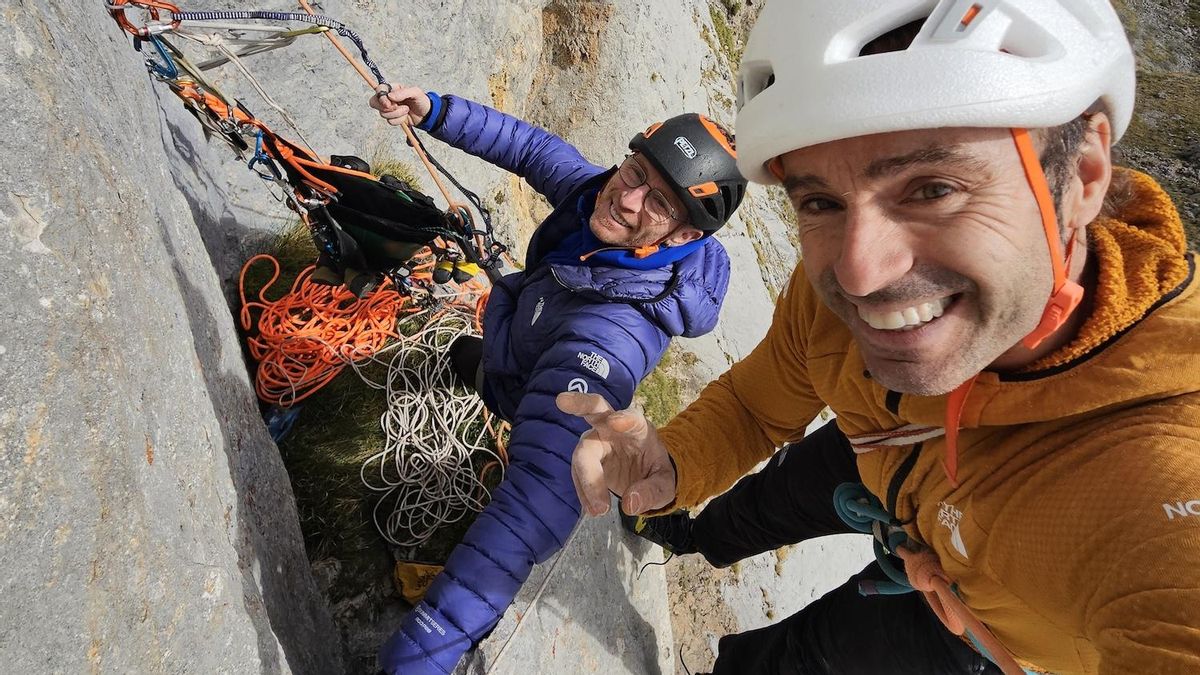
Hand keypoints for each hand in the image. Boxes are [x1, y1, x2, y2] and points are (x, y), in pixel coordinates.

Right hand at [369, 84, 430, 126]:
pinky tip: (406, 117)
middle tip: (396, 107)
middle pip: (374, 102)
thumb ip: (403, 92)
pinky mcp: (393, 118)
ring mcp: (390, 109)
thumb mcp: (416, 92)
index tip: (388, 103)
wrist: (427, 114)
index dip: (381, 97)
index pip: (379, 89)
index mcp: (392, 89)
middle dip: (386, 108)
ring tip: (407, 110)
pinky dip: (399, 120)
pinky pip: (390, 121)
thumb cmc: (421, 100)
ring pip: (383, 114)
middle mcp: (388, 98)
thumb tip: (390, 96)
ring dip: (396, 114)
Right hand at [556, 392, 676, 516]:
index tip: (617, 421)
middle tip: (561, 400)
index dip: (625, 418)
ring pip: (583, 452)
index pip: (632, 419)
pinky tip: (593, 508)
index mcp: (638, 428)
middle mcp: (614, 428)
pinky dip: (584, 491)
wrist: (645, 477)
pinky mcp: (587, 458)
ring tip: (600, 510)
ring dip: (587, 480)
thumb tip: (630, 504)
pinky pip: (579, 472)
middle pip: (595, 410)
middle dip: (579, 404)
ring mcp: (597, 441)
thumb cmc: (656, 472)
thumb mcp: (665, 485)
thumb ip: (652, 492)